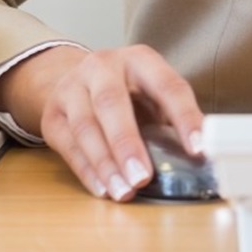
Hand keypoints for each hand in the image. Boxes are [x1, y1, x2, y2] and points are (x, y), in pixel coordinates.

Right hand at [0, 44, 203, 200]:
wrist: (77, 78)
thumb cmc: (127, 91)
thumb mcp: (151, 92)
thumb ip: (169, 117)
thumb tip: (198, 154)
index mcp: (139, 59)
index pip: (167, 85)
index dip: (184, 116)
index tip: (198, 148)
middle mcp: (103, 66)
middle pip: (112, 102)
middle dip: (128, 142)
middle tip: (144, 177)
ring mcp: (73, 88)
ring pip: (86, 126)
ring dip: (106, 163)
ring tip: (124, 191)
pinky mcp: (52, 114)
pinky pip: (68, 145)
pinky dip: (87, 171)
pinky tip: (103, 189)